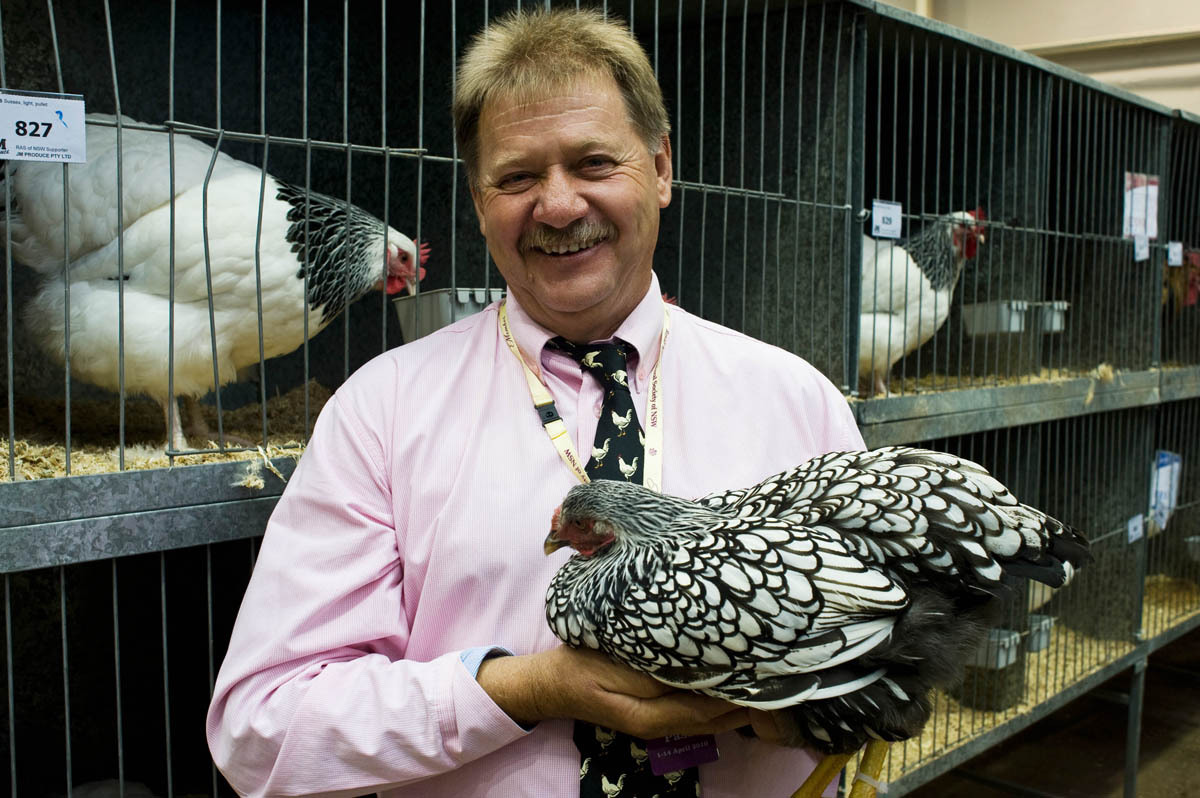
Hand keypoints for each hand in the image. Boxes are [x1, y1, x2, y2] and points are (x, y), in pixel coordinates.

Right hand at [477, 646, 749, 738]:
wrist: (549, 684)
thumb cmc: (580, 666)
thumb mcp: (615, 664)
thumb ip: (655, 672)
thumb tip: (700, 670)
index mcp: (653, 715)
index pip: (710, 708)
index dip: (740, 692)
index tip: (768, 669)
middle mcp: (663, 724)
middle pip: (717, 718)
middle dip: (747, 698)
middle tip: (779, 670)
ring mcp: (660, 720)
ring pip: (710, 716)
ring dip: (736, 698)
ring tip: (765, 674)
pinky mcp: (656, 710)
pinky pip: (696, 709)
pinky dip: (718, 697)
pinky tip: (730, 678)